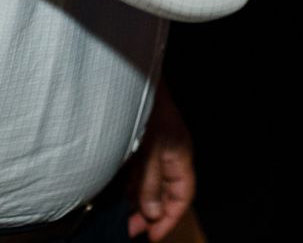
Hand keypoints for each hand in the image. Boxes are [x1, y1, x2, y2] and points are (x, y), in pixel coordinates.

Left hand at [125, 88, 192, 239]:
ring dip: (139, 201)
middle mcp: (171, 154)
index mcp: (180, 155)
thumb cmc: (147, 108)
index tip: (153, 236)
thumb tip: (153, 212)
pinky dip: (132, 186)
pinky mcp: (141, 142)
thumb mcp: (149, 150)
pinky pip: (140, 172)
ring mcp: (156, 148)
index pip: (182, 196)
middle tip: (131, 231)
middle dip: (152, 214)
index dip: (170, 218)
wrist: (131, 76)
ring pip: (151, 183)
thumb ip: (150, 182)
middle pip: (166, 192)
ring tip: (123, 218)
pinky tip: (119, 195)